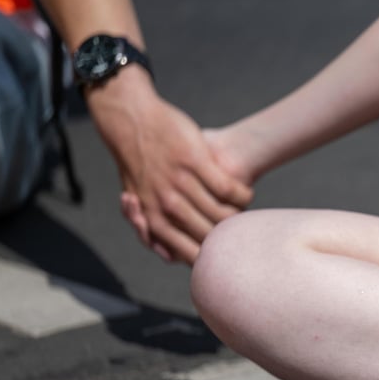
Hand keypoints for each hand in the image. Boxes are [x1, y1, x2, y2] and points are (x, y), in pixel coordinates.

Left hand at [87, 69, 253, 263]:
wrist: (132, 122)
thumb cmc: (137, 164)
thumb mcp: (136, 200)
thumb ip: (153, 230)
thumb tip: (169, 257)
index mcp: (153, 217)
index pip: (189, 251)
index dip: (210, 257)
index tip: (221, 253)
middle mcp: (167, 203)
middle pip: (209, 234)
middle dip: (228, 238)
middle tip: (238, 234)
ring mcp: (181, 181)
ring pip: (221, 213)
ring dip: (239, 216)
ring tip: (244, 213)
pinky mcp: (195, 160)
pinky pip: (226, 187)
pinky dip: (242, 195)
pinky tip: (246, 195)